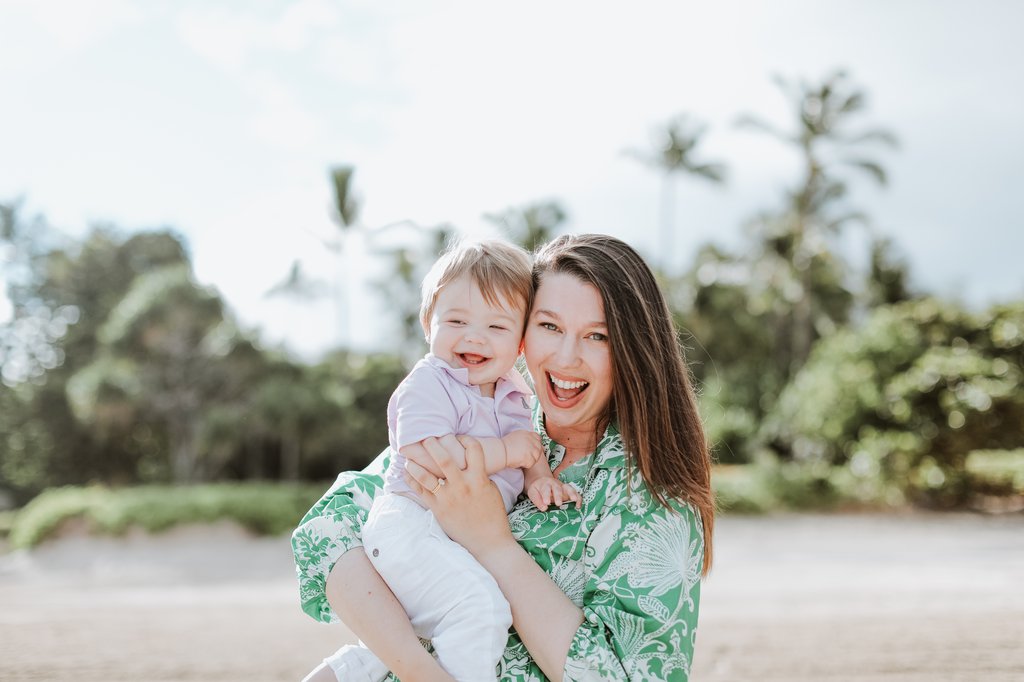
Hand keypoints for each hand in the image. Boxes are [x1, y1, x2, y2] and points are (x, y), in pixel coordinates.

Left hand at [404, 436, 515, 557]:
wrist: (488, 542)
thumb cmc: (493, 515)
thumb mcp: (491, 489)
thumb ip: (479, 474)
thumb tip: (465, 462)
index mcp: (479, 479)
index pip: (473, 449)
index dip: (466, 439)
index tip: (458, 438)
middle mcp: (462, 486)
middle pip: (444, 459)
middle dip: (433, 445)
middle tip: (427, 438)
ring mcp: (448, 498)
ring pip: (426, 476)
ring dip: (415, 464)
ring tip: (409, 456)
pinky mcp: (438, 510)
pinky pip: (420, 491)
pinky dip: (412, 480)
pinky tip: (407, 472)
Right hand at [502, 430, 542, 468]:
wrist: (500, 451)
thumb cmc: (505, 445)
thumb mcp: (516, 436)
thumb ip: (526, 438)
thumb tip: (534, 444)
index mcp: (528, 434)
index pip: (538, 438)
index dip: (536, 445)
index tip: (531, 449)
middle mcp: (531, 440)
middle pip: (539, 448)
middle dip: (533, 454)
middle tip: (525, 457)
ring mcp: (531, 449)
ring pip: (536, 457)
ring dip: (529, 460)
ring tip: (520, 459)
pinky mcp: (529, 458)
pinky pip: (531, 464)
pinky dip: (525, 465)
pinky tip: (518, 462)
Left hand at [527, 476, 581, 510]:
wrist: (542, 481)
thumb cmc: (537, 489)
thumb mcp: (533, 493)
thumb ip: (537, 500)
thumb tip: (544, 508)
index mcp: (545, 484)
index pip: (545, 489)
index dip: (546, 495)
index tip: (546, 503)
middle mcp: (555, 484)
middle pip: (557, 489)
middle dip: (558, 496)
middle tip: (558, 503)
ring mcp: (563, 487)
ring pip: (568, 489)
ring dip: (572, 494)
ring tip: (574, 500)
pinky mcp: (569, 491)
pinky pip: (575, 493)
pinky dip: (578, 499)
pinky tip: (578, 506)